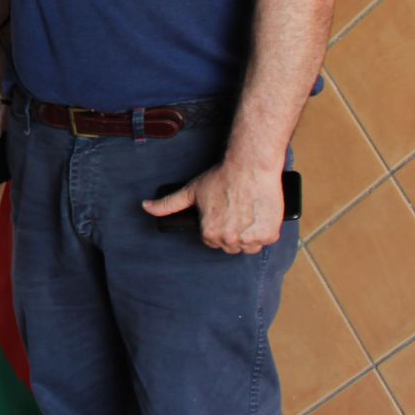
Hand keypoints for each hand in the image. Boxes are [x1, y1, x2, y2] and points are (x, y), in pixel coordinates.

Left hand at [141, 160, 285, 253]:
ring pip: (248, 246)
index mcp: (210, 234)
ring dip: (247, 235)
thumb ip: (167, 204)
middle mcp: (230, 240)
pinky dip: (263, 231)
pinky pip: (264, 240)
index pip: (211, 240)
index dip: (215, 227)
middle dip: (231, 232)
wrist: (250, 167)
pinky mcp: (269, 235)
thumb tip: (145, 207)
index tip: (220, 214)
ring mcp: (251, 239)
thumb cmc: (220, 178)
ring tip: (245, 215)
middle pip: (230, 245)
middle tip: (234, 212)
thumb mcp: (190, 191)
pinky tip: (257, 216)